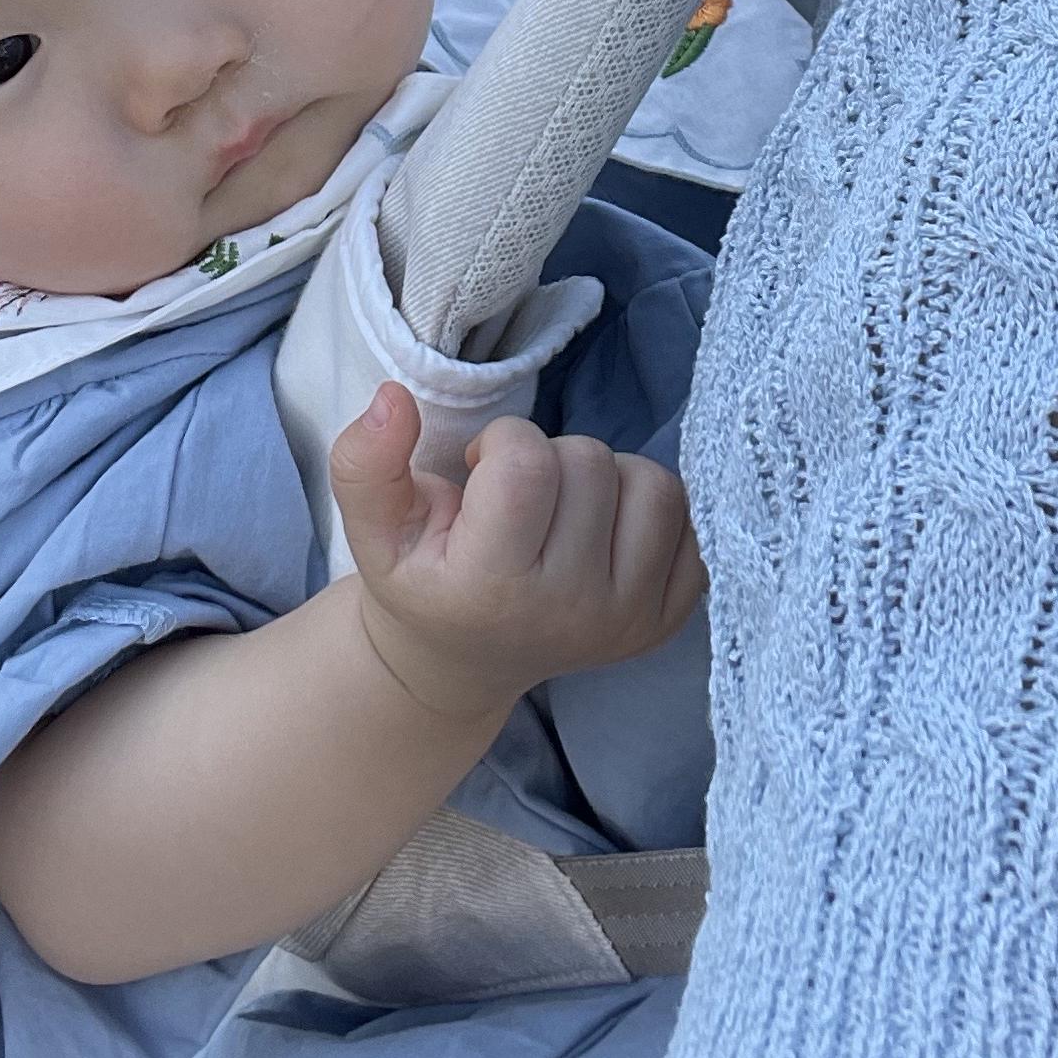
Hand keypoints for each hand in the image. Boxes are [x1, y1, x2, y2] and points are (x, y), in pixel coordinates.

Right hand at [328, 383, 705, 720]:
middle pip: (590, 465)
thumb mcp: (372, 528)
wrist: (462, 660)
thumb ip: (365, 462)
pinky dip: (652, 508)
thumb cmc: (422, 578)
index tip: (482, 471)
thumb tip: (392, 398)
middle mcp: (571, 613)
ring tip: (564, 507)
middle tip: (519, 497)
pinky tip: (605, 529)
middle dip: (551, 457)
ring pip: (653, 485)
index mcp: (493, 588)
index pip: (526, 466)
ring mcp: (628, 621)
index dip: (502, 443)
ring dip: (608, 477)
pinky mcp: (668, 620)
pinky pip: (692, 521)